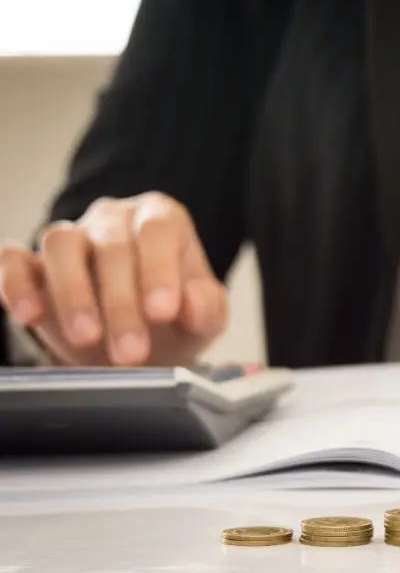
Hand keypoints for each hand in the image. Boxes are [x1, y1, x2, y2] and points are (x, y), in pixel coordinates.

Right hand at [0, 192, 227, 366]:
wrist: (138, 345)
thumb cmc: (175, 321)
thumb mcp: (205, 319)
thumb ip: (207, 308)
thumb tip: (192, 301)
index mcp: (161, 219)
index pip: (158, 230)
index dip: (159, 269)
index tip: (163, 312)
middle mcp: (114, 220)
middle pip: (112, 246)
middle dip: (121, 303)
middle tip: (130, 352)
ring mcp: (71, 237)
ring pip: (61, 243)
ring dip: (72, 293)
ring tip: (86, 337)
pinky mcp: (31, 263)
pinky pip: (13, 259)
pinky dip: (16, 283)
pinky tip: (30, 315)